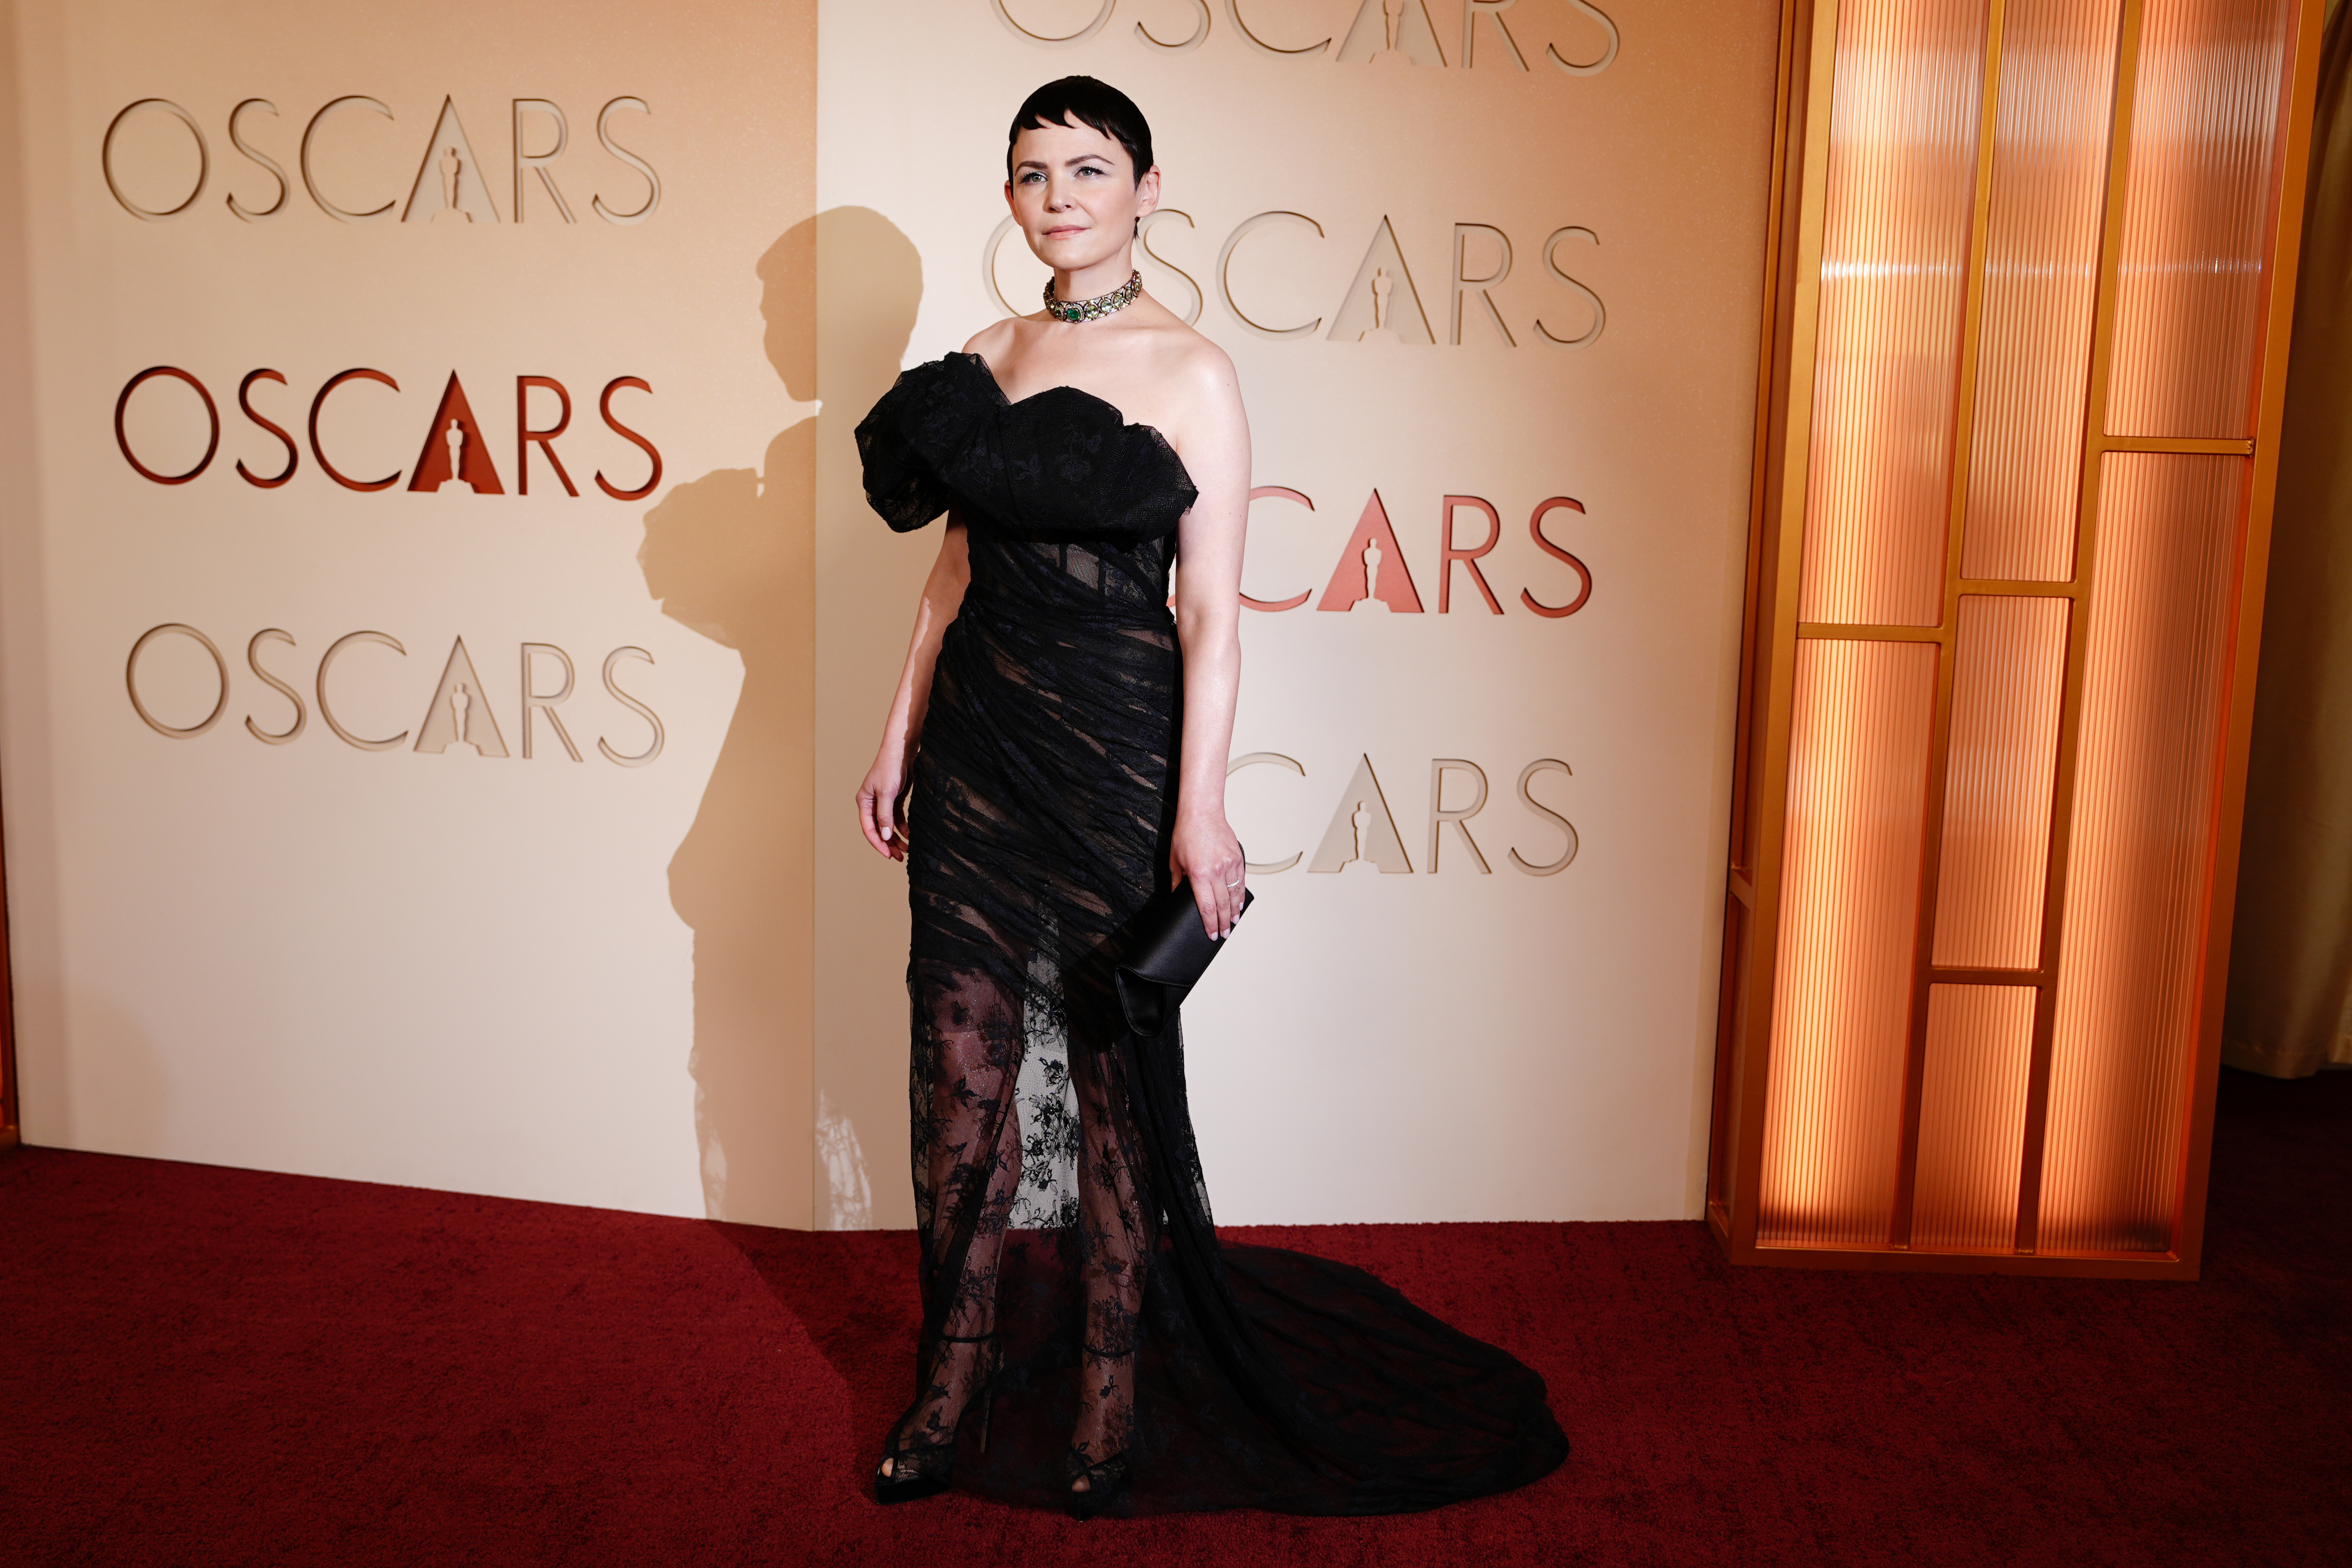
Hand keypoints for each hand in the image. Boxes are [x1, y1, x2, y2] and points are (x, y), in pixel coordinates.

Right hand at [858, 744, 912, 860]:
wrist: (902, 751)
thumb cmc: (890, 768)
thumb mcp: (887, 793)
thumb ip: (885, 815)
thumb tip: (884, 836)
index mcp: (864, 802)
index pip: (869, 829)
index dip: (878, 844)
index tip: (888, 855)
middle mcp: (871, 804)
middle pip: (879, 830)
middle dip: (888, 844)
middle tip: (900, 857)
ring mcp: (883, 802)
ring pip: (888, 826)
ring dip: (896, 838)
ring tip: (907, 850)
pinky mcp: (895, 799)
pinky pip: (897, 818)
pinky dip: (902, 827)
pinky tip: (909, 835)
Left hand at [1170, 810, 1244, 939]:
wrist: (1202, 812)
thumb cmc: (1186, 833)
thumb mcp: (1175, 860)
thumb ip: (1177, 882)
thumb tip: (1176, 897)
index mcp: (1199, 874)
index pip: (1207, 907)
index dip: (1210, 924)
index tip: (1212, 934)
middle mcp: (1216, 871)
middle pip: (1223, 904)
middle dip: (1223, 922)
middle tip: (1224, 934)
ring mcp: (1229, 864)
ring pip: (1235, 894)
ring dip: (1235, 911)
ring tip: (1234, 923)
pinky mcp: (1238, 857)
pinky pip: (1241, 880)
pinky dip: (1241, 894)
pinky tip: (1239, 903)